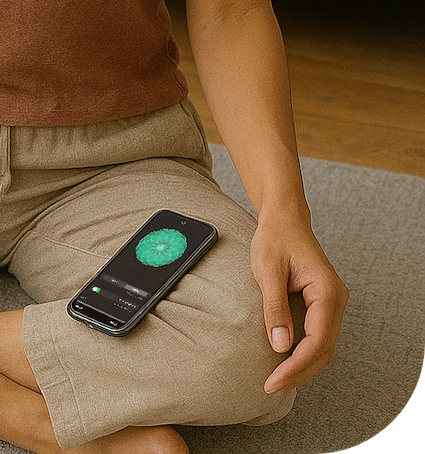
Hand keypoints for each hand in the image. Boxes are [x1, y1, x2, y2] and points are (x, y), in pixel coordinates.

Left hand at [250, 212, 348, 394]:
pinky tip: (287, 362)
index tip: (273, 380)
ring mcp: (333, 301)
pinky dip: (306, 353)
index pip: (317, 341)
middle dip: (299, 372)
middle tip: (272, 386)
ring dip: (303, 366)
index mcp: (326, 290)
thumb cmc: (275, 238)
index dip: (295, 366)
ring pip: (324, 346)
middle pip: (324, 349)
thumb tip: (280, 346)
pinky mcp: (325, 303)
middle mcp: (336, 298)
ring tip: (278, 380)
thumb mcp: (268, 270)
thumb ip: (274, 307)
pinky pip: (320, 336)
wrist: (285, 218)